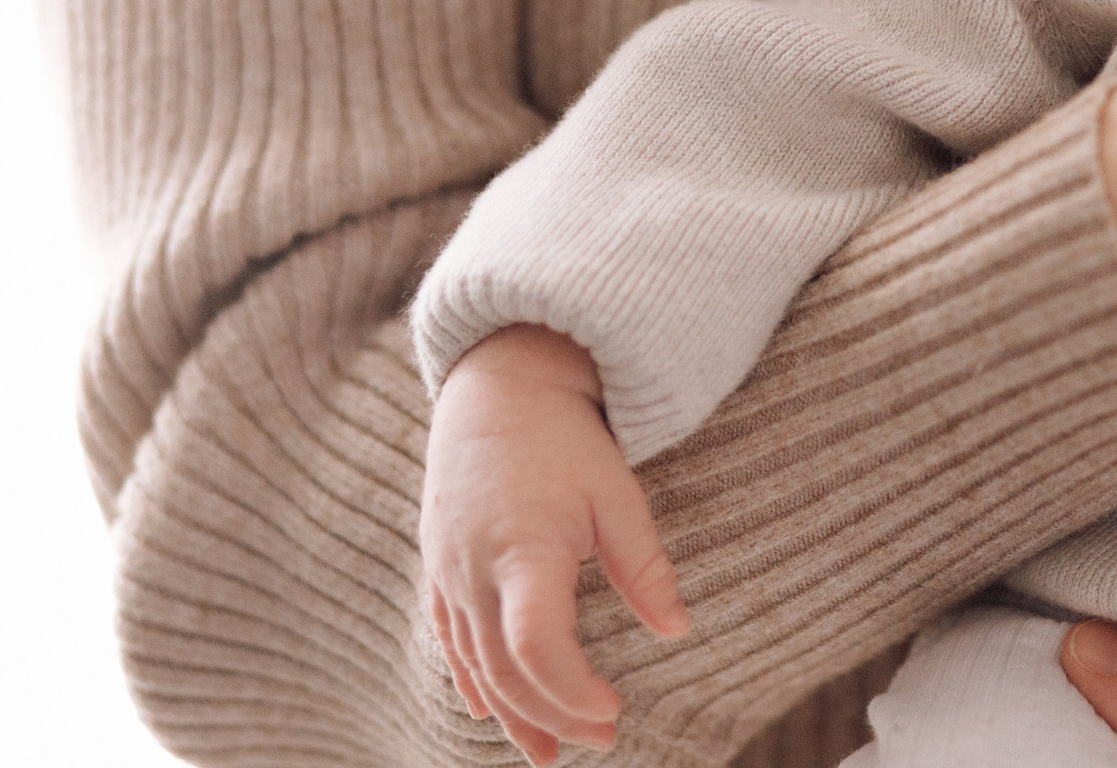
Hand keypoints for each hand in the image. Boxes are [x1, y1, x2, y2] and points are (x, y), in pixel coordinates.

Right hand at [422, 324, 690, 764]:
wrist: (497, 384)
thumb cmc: (566, 436)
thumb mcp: (617, 494)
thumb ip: (644, 567)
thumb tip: (678, 630)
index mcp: (522, 551)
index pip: (536, 647)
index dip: (572, 692)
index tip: (614, 711)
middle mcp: (474, 570)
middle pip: (503, 670)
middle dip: (551, 714)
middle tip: (600, 737)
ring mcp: (448, 571)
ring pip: (473, 664)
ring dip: (510, 713)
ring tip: (548, 752)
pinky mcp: (438, 566)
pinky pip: (448, 639)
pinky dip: (470, 679)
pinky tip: (487, 711)